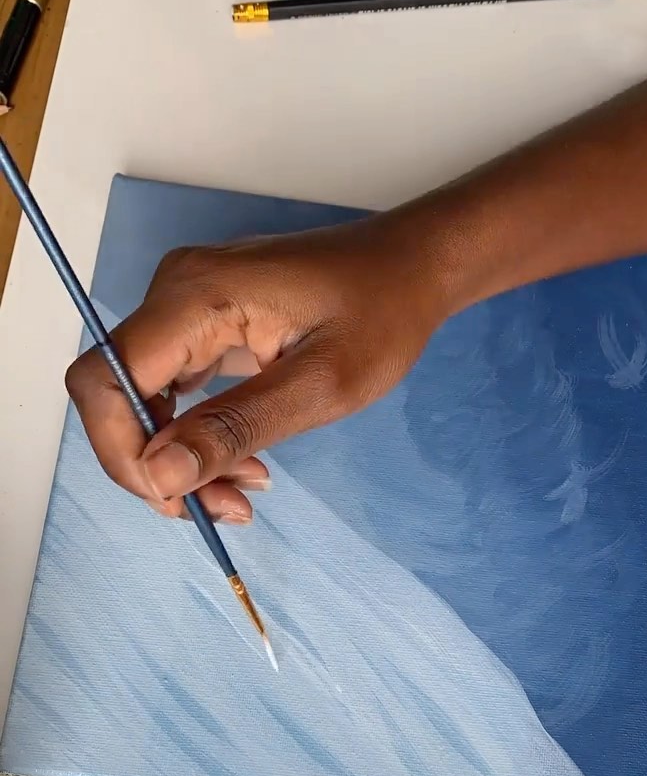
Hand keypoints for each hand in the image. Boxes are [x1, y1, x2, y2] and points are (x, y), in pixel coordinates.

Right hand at [65, 216, 444, 522]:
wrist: (410, 268)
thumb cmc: (381, 314)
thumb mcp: (320, 386)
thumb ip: (235, 428)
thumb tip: (159, 476)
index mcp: (196, 296)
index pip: (105, 380)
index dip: (122, 451)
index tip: (178, 498)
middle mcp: (174, 293)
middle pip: (116, 396)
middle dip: (157, 465)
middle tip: (225, 507)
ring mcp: (184, 306)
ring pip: (142, 400)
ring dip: (179, 458)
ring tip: (244, 491)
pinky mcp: (200, 324)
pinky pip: (170, 390)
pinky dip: (195, 436)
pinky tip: (240, 460)